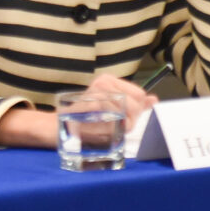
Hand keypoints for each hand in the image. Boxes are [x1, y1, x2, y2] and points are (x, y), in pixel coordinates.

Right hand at [0, 74, 158, 149]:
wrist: (56, 128)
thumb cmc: (85, 119)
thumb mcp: (110, 108)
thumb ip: (133, 104)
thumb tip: (154, 100)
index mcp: (109, 81)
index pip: (140, 95)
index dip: (138, 110)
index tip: (128, 119)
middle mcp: (102, 83)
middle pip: (135, 103)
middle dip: (133, 119)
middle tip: (119, 126)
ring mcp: (95, 93)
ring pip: (126, 111)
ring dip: (122, 125)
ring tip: (108, 127)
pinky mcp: (88, 106)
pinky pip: (112, 117)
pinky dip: (111, 127)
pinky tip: (103, 129)